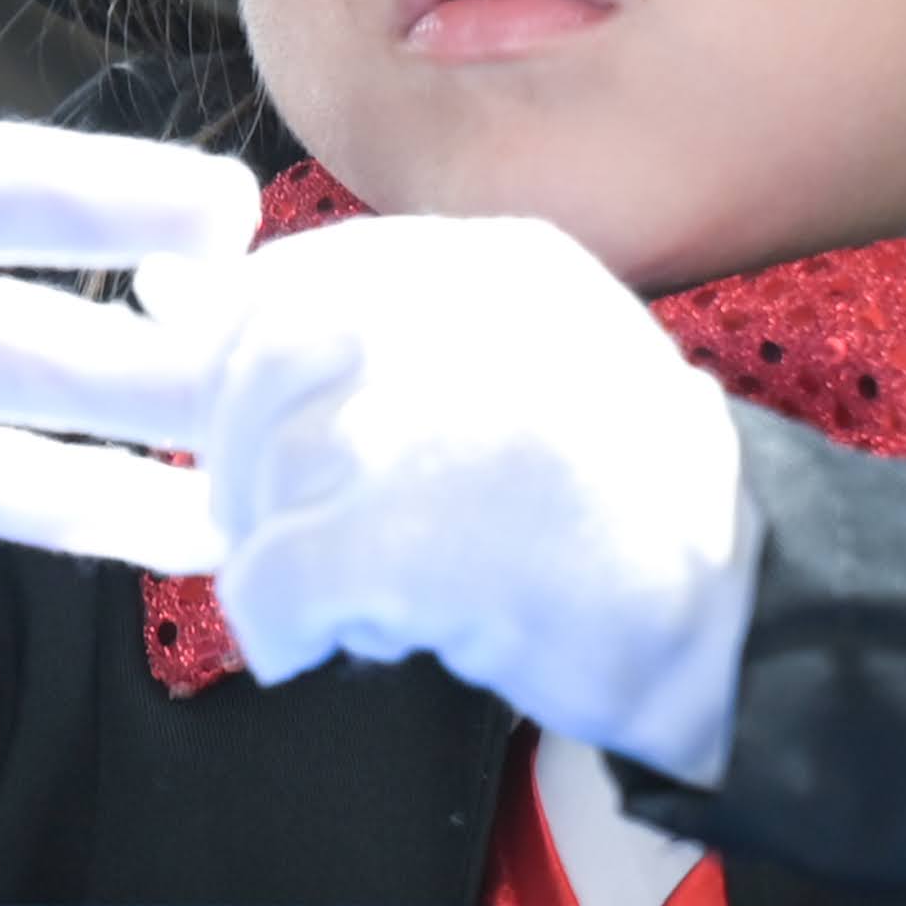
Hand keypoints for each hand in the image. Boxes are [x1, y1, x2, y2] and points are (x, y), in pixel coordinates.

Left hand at [140, 215, 757, 776]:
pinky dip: (287, 629)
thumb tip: (157, 288)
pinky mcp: (408, 536)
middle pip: (256, 376)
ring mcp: (431, 420)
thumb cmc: (620, 505)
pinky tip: (350, 640)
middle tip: (321, 531)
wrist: (748, 615)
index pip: (296, 278)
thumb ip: (338, 321)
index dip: (259, 370)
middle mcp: (456, 315)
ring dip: (290, 554)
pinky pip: (270, 582)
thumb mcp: (499, 369)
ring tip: (381, 588)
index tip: (285, 431)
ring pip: (257, 483)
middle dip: (257, 469)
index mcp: (487, 264)